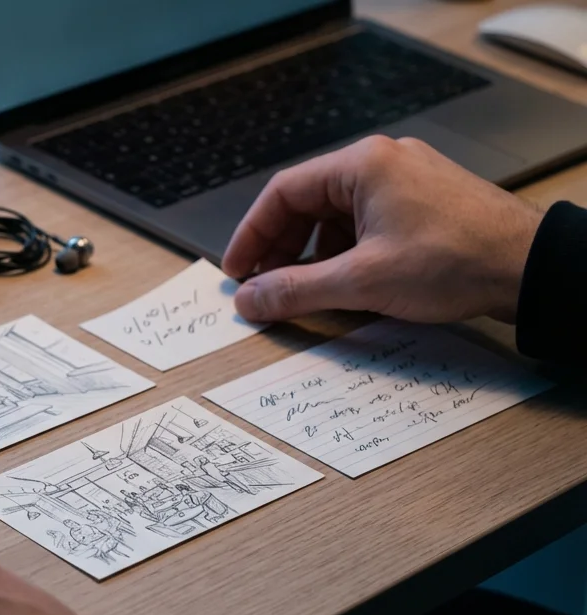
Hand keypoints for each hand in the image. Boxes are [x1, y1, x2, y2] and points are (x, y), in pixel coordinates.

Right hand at [222, 136, 543, 323]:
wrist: (531, 267)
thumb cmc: (453, 261)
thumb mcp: (362, 282)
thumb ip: (295, 290)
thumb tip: (249, 300)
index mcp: (361, 165)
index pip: (282, 193)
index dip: (252, 235)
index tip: (237, 271)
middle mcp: (383, 161)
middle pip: (308, 202)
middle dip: (282, 248)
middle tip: (266, 286)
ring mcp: (407, 179)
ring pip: (338, 215)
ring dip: (315, 253)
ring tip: (307, 291)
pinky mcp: (426, 201)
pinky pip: (368, 221)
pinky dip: (348, 251)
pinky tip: (348, 283)